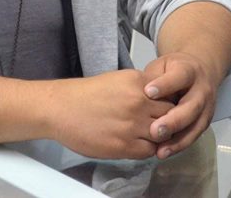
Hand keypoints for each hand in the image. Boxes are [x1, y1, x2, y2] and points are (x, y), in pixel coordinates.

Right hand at [46, 69, 175, 159]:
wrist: (61, 108)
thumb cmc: (86, 95)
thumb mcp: (119, 80)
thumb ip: (141, 88)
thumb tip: (158, 99)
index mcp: (138, 82)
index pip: (169, 94)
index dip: (168, 103)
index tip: (163, 109)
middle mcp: (139, 101)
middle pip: (170, 114)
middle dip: (167, 120)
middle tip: (158, 124)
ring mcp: (132, 124)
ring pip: (162, 134)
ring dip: (157, 136)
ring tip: (145, 135)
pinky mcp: (123, 145)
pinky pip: (148, 151)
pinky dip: (146, 149)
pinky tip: (136, 144)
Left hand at [143, 52, 220, 159]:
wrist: (200, 71)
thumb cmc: (173, 70)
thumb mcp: (162, 66)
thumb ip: (152, 79)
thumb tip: (137, 94)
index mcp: (189, 71)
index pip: (179, 77)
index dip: (165, 85)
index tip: (148, 92)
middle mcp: (202, 89)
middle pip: (191, 106)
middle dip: (173, 120)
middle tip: (154, 130)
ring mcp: (206, 107)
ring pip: (195, 125)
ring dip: (177, 139)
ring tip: (160, 150)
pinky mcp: (205, 121)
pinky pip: (194, 135)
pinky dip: (179, 145)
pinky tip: (164, 152)